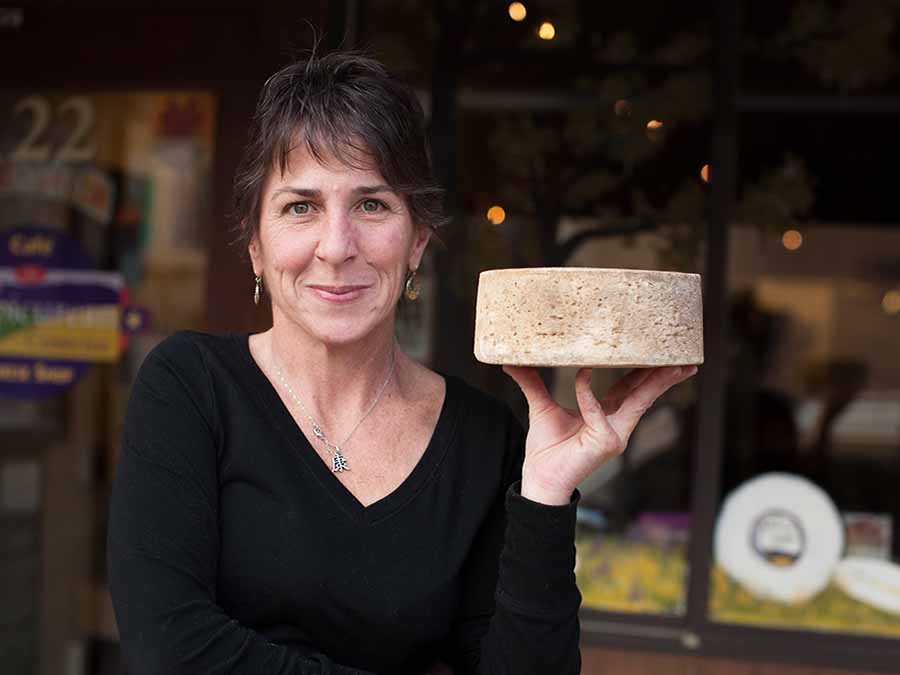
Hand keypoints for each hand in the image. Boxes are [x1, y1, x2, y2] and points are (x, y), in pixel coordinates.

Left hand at [503, 365, 698, 504]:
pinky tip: (584, 375)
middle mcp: (616, 426)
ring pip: (639, 402)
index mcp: (606, 416)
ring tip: (674, 366)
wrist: (538, 479)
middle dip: (665, 376)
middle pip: (645, 394)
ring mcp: (614, 435)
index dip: (644, 371)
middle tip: (685, 357)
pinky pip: (597, 411)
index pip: (631, 389)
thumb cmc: (545, 449)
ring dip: (655, 382)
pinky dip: (588, 394)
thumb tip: (512, 361)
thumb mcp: (540, 407)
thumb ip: (532, 383)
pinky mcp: (605, 443)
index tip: (655, 352)